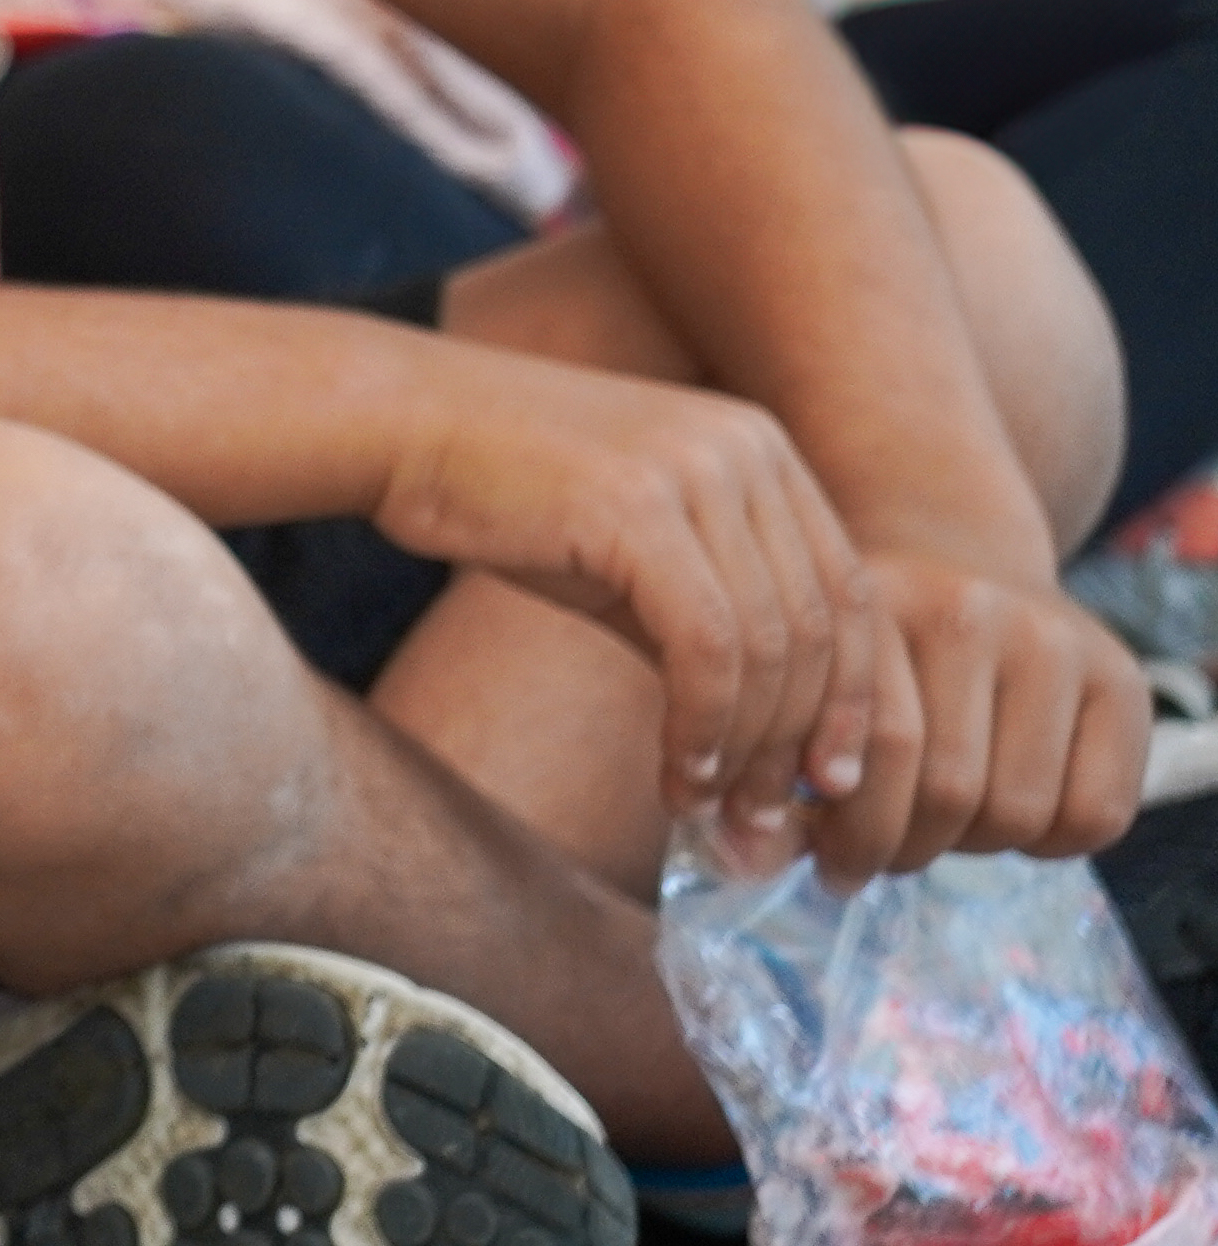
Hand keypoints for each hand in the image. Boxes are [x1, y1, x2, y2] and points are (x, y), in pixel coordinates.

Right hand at [372, 352, 875, 837]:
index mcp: (760, 448)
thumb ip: (712, 621)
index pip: (850, 596)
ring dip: (750, 751)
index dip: (852, 702)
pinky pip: (706, 649)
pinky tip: (676, 776)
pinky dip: (702, 729)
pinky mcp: (634, 510)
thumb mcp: (633, 549)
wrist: (394, 424)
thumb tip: (775, 751)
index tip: (829, 784)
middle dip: (803, 744)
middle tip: (770, 823)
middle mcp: (745, 449)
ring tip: (712, 810)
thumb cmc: (503, 494)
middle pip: (822, 630)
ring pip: (770, 649)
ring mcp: (693, 472)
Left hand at [803, 544, 1151, 877]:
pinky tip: (1002, 819)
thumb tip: (750, 859)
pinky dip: (1043, 847)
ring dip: (967, 849)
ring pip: (1016, 811)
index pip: (875, 747)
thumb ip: (778, 753)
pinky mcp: (1123, 680)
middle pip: (949, 791)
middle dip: (900, 849)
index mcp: (875, 601)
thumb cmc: (870, 646)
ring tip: (930, 830)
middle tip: (868, 858)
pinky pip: (1092, 816)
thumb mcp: (814, 673)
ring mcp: (1056, 641)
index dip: (843, 827)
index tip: (813, 860)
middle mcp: (970, 609)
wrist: (959, 559)